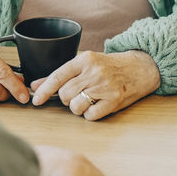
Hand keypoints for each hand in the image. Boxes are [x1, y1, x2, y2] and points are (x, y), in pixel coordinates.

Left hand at [31, 50, 160, 119]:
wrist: (141, 67)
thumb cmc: (110, 66)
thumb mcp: (86, 64)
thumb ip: (62, 74)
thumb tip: (36, 85)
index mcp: (85, 60)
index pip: (58, 76)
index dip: (44, 90)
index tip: (36, 100)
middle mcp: (94, 72)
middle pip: (65, 94)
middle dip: (66, 98)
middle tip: (77, 93)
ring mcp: (105, 87)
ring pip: (75, 106)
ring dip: (78, 107)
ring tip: (89, 99)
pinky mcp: (114, 101)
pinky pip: (90, 116)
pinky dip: (90, 114)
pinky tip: (97, 105)